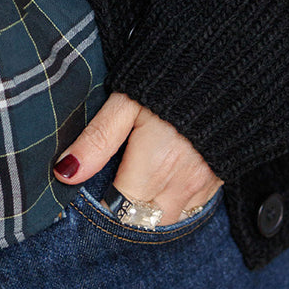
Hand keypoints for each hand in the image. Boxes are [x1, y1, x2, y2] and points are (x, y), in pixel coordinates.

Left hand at [53, 90, 221, 224]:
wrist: (223, 65)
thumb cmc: (169, 80)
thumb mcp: (126, 103)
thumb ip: (97, 140)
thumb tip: (66, 173)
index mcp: (155, 166)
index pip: (118, 211)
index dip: (101, 203)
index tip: (94, 186)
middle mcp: (182, 183)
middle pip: (143, 222)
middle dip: (124, 211)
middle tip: (112, 183)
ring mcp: (203, 185)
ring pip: (166, 220)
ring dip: (148, 210)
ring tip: (136, 180)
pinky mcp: (218, 181)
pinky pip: (189, 209)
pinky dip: (171, 202)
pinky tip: (162, 178)